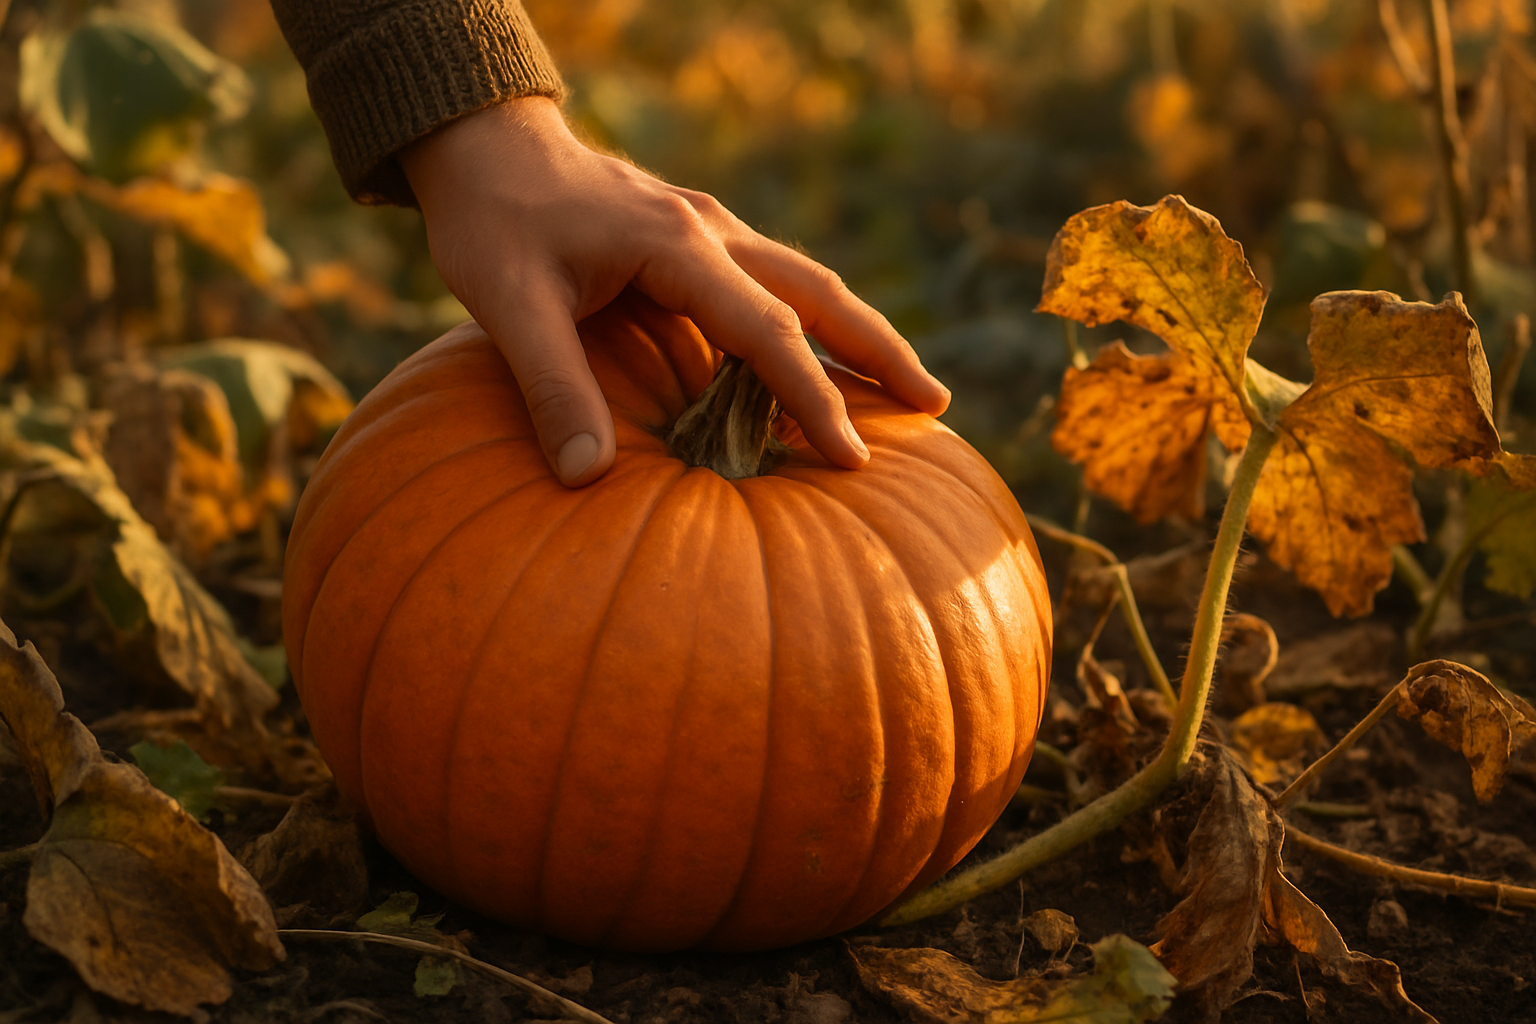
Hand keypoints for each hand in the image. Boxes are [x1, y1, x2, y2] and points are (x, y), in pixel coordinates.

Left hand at [400, 96, 949, 486]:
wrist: (488, 145)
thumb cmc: (492, 220)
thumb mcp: (506, 302)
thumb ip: (550, 386)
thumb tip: (586, 478)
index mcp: (677, 245)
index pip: (765, 331)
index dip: (810, 397)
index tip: (849, 458)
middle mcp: (709, 232)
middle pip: (819, 294)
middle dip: (881, 352)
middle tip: (936, 408)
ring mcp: (709, 231)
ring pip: (804, 284)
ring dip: (858, 337)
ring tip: (905, 392)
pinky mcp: (695, 240)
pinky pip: (770, 288)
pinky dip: (810, 329)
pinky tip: (819, 368)